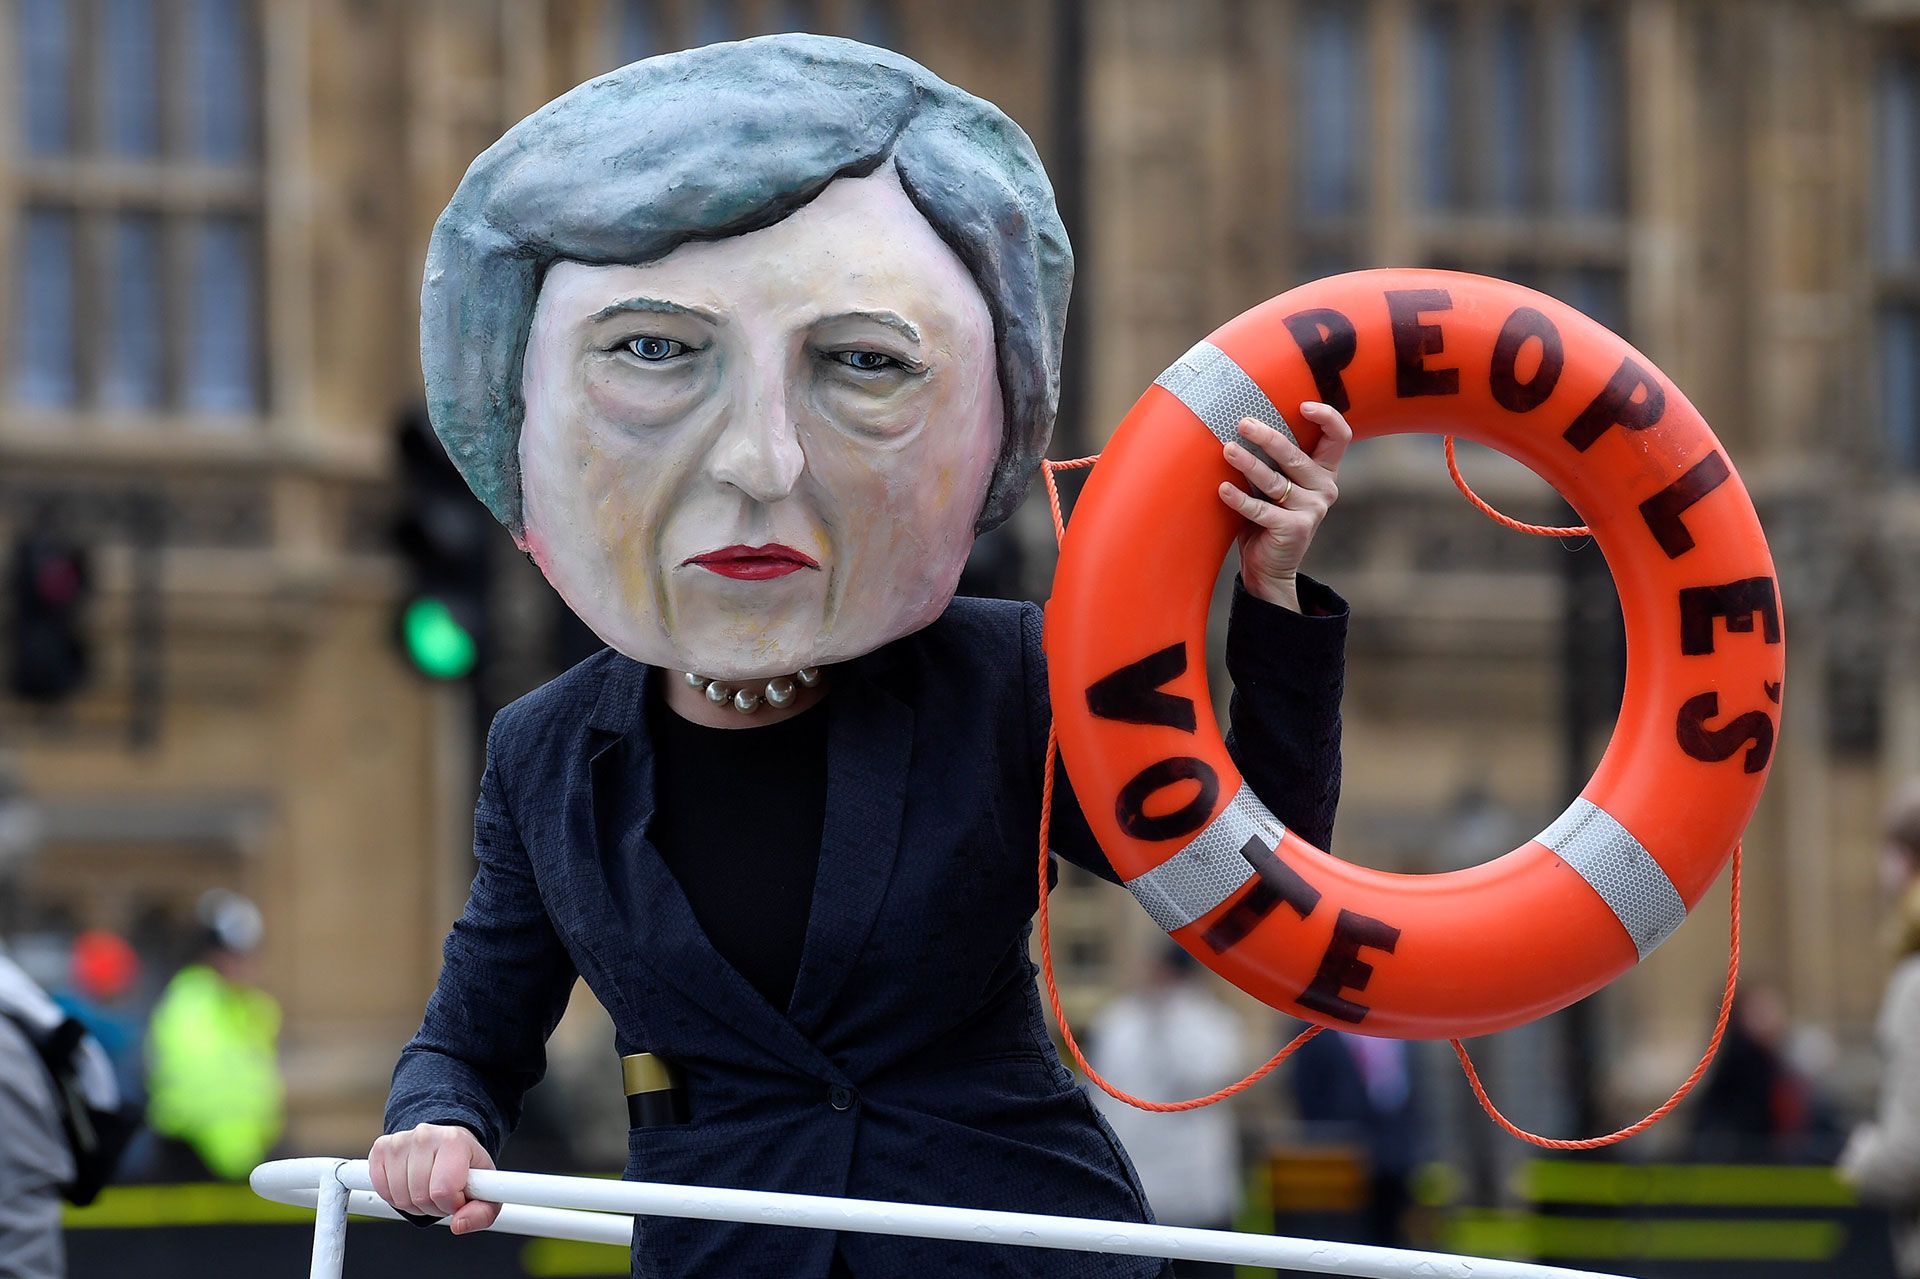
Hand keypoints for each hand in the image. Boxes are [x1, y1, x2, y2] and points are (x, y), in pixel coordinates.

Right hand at [368, 1122, 500, 1234]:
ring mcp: (400, 1140)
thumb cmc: (467, 1168)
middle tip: (442, 1195)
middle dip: (432, 1206)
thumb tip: (459, 1224)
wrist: (449, 1144)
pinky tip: (409, 1185)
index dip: (450, 1205)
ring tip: (427, 1189)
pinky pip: (382, 1190)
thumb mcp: (486, 1191)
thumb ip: (482, 1213)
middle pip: (420, 1196)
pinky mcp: (381, 1148)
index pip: (443, 1190)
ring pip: (400, 1197)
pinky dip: (395, 1197)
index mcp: (455, 1141)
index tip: (457, 1197)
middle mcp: (426, 1135)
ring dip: (414, 1204)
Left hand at [1216, 402, 1351, 610]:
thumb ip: (1271, 461)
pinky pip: (1261, 509)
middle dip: (1267, 437)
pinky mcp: (1294, 529)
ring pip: (1275, 481)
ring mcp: (1312, 510)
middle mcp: (1324, 488)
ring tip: (1228, 450)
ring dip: (1248, 464)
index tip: (1302, 405)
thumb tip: (1240, 424)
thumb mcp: (1274, 484)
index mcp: (1323, 471)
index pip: (1339, 437)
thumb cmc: (1267, 516)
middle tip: (1242, 423)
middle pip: (1296, 455)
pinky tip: (1223, 489)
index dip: (1327, 417)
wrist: (1270, 566)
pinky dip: (1239, 499)